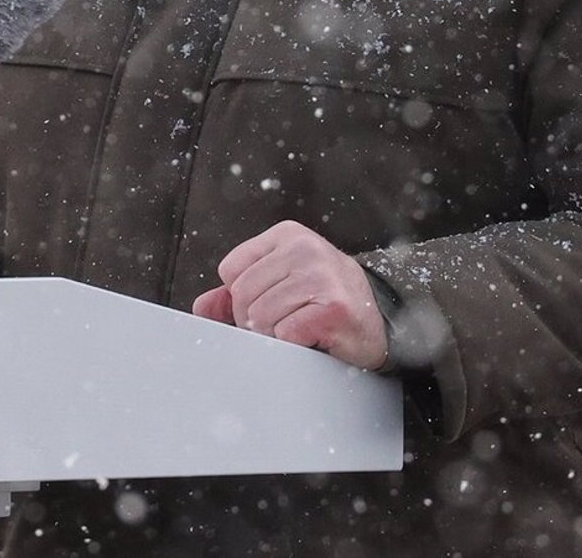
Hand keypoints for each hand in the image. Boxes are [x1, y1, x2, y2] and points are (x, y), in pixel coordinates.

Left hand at [189, 220, 385, 370]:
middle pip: (242, 295)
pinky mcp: (333, 308)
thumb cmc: (324, 301)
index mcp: (287, 236)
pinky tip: (314, 337)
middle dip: (254, 320)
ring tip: (300, 330)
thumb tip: (201, 308)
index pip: (231, 270)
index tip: (269, 303)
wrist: (379, 321)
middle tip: (284, 323)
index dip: (241, 296)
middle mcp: (305, 249)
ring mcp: (321, 276)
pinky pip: (285, 334)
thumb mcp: (280, 284)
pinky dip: (293, 345)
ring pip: (261, 317)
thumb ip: (236, 294)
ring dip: (275, 335)